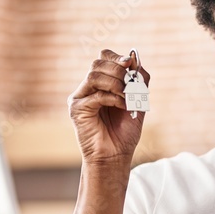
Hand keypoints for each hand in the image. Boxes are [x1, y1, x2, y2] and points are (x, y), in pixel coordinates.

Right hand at [67, 49, 149, 164]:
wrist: (116, 156)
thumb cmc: (125, 132)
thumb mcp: (138, 101)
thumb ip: (138, 80)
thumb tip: (133, 58)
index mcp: (101, 83)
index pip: (103, 58)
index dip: (117, 58)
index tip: (130, 63)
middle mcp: (88, 88)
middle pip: (98, 63)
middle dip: (118, 71)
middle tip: (130, 86)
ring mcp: (80, 97)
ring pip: (94, 75)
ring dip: (115, 83)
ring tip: (126, 97)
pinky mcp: (76, 109)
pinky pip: (95, 94)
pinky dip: (113, 98)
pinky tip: (122, 107)